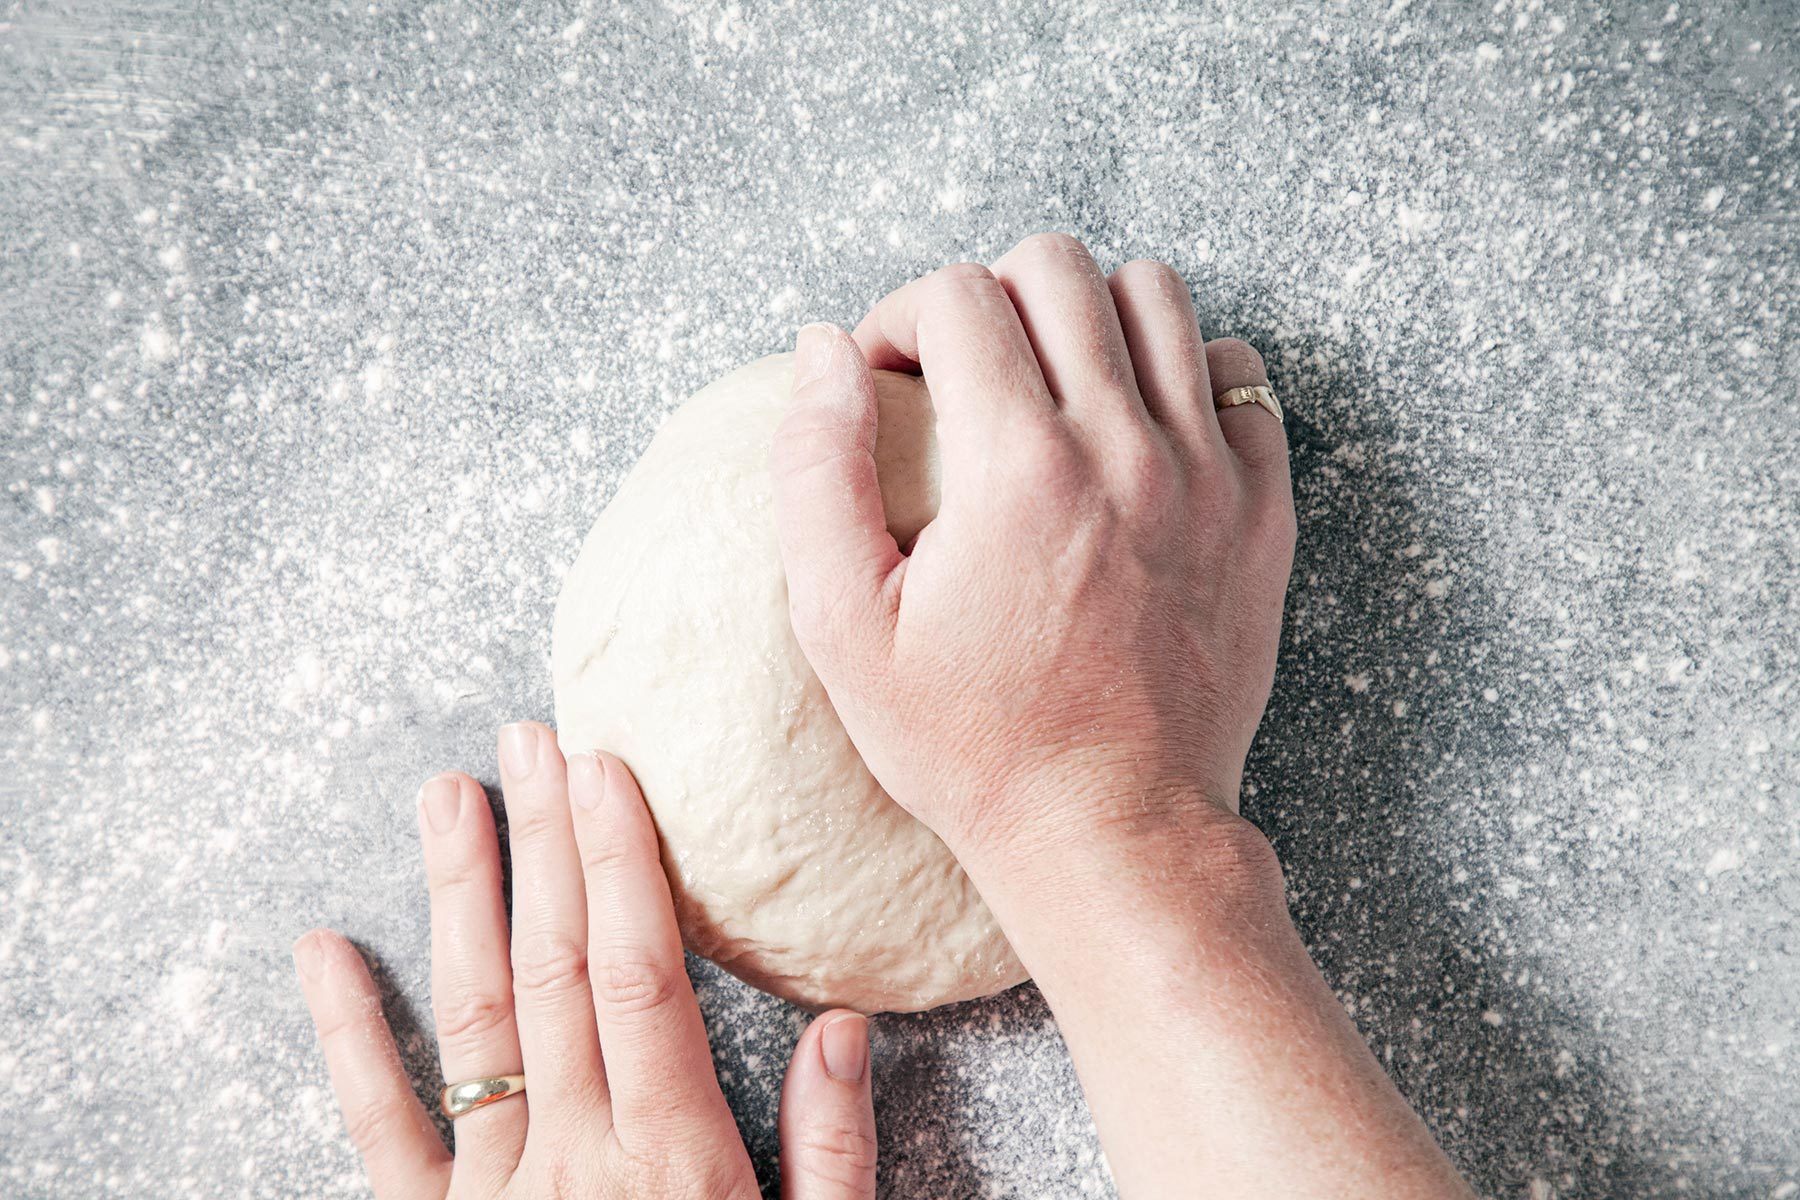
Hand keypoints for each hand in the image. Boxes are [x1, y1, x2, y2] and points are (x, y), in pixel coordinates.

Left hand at [294, 723, 877, 1199]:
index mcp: (672, 1164)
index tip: (603, 766)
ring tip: (446, 794)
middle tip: (532, 736)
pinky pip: (382, 1128)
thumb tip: (841, 1024)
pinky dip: (345, 1037)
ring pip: (471, 1020)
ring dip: (456, 898)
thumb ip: (831, 1157)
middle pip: (552, 970)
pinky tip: (321, 950)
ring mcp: (491, 1197)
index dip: (616, 863)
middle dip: (544, 843)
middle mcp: (571, 1162)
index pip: (635, 976)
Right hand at [772, 232, 1293, 883]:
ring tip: (1051, 385)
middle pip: (1058, 265)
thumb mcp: (844, 627)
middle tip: (963, 371)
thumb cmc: (969, 744)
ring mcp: (1210, 475)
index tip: (891, 379)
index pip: (958, 292)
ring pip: (1160, 296)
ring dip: (1089, 316)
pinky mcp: (1262, 512)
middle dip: (989, 293)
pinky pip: (1239, 378)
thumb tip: (824, 349)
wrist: (1111, 831)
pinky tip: (1136, 435)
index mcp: (1018, 467)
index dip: (900, 314)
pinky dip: (1183, 377)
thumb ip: (817, 471)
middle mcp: (1125, 448)